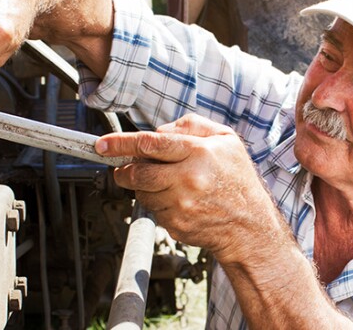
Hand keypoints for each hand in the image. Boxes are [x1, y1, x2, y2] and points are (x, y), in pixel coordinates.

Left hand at [96, 114, 282, 262]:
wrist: (250, 226)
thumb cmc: (238, 180)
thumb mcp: (226, 140)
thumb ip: (191, 125)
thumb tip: (158, 131)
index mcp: (199, 153)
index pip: (149, 143)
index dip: (120, 143)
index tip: (103, 144)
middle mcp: (188, 179)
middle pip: (137, 172)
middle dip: (124, 170)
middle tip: (123, 168)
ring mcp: (181, 205)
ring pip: (142, 193)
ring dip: (144, 187)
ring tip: (166, 184)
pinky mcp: (176, 225)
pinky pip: (153, 211)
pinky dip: (158, 203)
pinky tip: (177, 201)